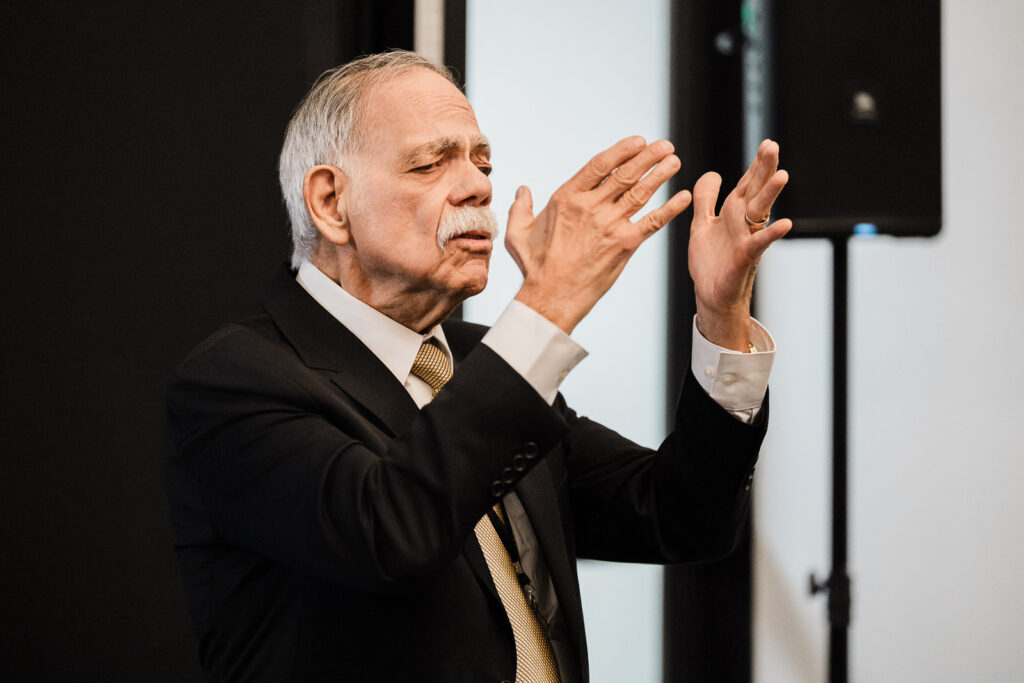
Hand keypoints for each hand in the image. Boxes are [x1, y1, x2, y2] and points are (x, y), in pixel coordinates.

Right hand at [506, 136, 692, 333]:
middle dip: (649, 156)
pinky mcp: (625, 244)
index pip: (600, 164)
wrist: (551, 297)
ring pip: (641, 192)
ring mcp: (610, 225)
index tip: (638, 141)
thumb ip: (520, 208)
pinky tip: (683, 197)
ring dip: (660, 175)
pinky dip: (670, 208)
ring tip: (675, 161)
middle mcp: (591, 207)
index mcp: (567, 198)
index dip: (622, 150)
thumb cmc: (535, 267)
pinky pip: (652, 222)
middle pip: (626, 173)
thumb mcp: (518, 234)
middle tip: (665, 146)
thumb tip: (522, 190)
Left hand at [688, 139, 791, 349]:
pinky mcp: (745, 257)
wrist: (710, 294)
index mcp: (733, 212)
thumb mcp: (702, 223)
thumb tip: (712, 173)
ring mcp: (747, 238)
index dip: (756, 165)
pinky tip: (786, 224)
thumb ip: (706, 199)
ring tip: (782, 175)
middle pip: (756, 190)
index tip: (767, 143)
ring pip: (760, 211)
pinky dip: (772, 234)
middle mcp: (743, 222)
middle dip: (764, 169)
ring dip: (770, 194)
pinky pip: (760, 243)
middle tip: (773, 146)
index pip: (746, 183)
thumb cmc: (710, 261)